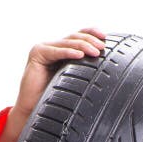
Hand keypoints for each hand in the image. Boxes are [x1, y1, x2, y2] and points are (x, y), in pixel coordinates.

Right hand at [0, 27, 106, 141]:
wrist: (35, 109)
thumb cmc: (55, 98)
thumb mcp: (75, 81)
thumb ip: (85, 71)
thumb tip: (107, 69)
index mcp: (62, 51)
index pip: (78, 36)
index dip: (91, 33)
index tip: (105, 37)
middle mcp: (53, 47)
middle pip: (74, 37)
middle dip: (90, 40)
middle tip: (102, 48)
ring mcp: (44, 48)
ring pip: (67, 43)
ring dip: (83, 46)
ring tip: (96, 52)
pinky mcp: (37, 53)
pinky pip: (56, 52)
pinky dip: (68, 52)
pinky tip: (80, 55)